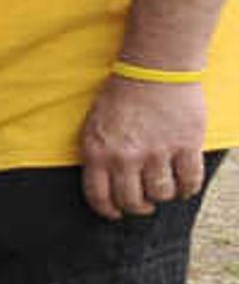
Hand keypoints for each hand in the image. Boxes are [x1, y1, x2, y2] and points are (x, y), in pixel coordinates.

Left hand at [78, 73, 206, 218]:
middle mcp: (125, 157)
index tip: (116, 213)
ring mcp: (157, 152)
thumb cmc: (121, 95)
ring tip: (164, 190)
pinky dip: (188, 189)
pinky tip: (185, 187)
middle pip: (132, 201)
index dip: (108, 211)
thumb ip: (97, 154)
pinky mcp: (185, 145)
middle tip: (144, 204)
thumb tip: (103, 184)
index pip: (99, 197)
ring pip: (161, 194)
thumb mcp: (94, 126)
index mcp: (98, 153)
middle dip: (138, 207)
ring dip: (163, 196)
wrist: (154, 69)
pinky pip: (189, 181)